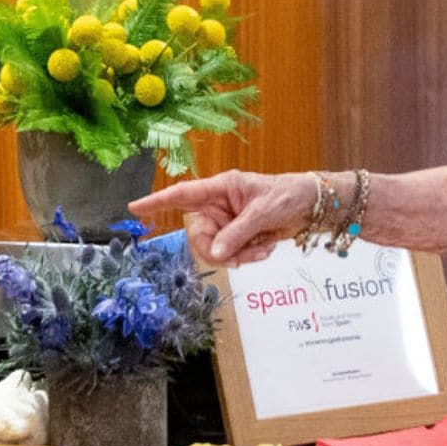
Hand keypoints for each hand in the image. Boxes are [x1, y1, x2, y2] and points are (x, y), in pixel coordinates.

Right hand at [128, 170, 311, 264]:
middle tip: (241, 255)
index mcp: (221, 188)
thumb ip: (237, 233)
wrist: (312, 206)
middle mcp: (219, 206)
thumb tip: (214, 254)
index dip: (157, 201)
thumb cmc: (288, 195)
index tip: (134, 207)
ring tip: (264, 248)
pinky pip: (231, 255)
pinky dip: (248, 257)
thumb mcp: (263, 213)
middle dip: (217, 249)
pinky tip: (267, 248)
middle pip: (197, 234)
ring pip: (215, 249)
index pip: (182, 194)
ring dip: (239, 255)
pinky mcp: (238, 237)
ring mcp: (227, 223)